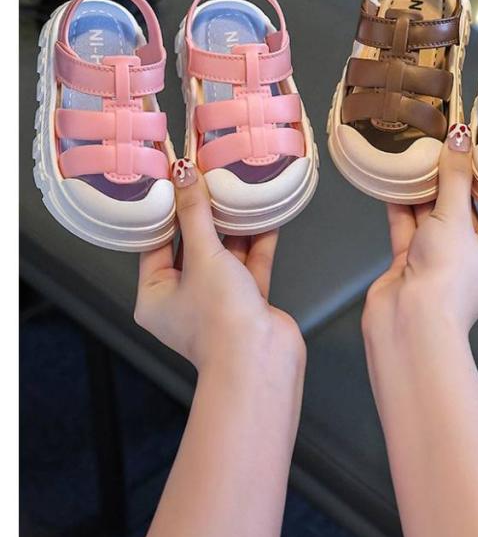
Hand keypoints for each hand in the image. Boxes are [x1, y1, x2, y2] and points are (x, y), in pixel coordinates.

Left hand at [134, 160, 303, 373]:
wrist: (261, 361)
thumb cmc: (220, 320)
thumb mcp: (203, 257)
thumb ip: (196, 215)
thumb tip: (185, 175)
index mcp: (155, 296)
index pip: (155, 243)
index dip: (166, 212)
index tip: (174, 181)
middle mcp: (184, 300)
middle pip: (191, 247)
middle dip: (203, 215)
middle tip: (208, 178)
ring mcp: (218, 302)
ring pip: (224, 255)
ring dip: (233, 226)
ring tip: (238, 189)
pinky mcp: (248, 303)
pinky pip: (250, 265)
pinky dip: (257, 242)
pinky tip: (264, 214)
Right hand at [363, 129, 477, 337]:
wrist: (409, 320)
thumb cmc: (447, 282)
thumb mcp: (456, 218)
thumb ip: (454, 178)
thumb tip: (459, 140)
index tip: (474, 145)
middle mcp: (475, 259)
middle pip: (464, 209)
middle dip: (451, 179)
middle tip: (444, 143)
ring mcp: (441, 262)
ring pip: (433, 217)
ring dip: (424, 190)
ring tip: (418, 154)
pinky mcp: (412, 263)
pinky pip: (409, 227)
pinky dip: (403, 206)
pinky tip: (398, 179)